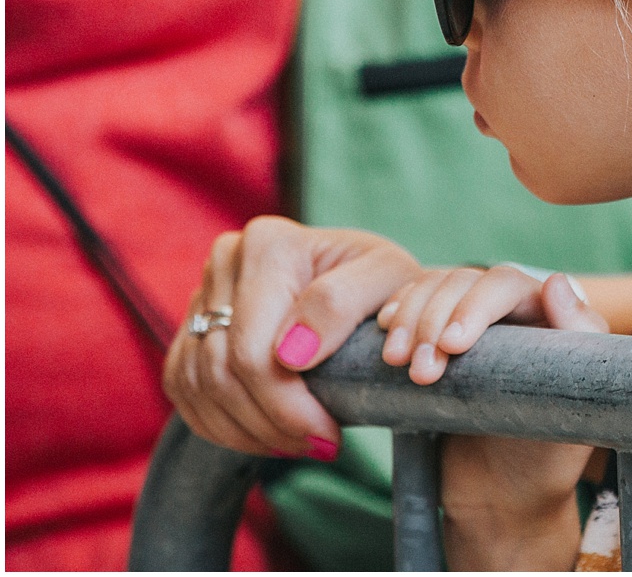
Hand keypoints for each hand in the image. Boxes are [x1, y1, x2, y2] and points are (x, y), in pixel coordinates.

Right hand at [164, 216, 420, 459]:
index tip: (328, 434)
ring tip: (296, 442)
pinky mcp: (191, 329)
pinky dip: (222, 426)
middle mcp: (226, 261)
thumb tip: (290, 352)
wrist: (358, 281)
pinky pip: (186, 392)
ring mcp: (202, 294)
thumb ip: (342, 303)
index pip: (253, 352)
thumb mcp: (386, 279)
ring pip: (201, 388)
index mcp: (268, 243)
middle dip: (270, 424)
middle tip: (315, 445)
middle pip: (223, 373)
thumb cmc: (377, 282)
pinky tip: (265, 433)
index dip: (287, 407)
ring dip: (247, 432)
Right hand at [379, 268, 606, 570]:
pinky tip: (385, 327)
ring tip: (395, 361)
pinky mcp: (436, 337)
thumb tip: (555, 282)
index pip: (505, 284)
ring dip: (410, 319)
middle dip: (434, 321)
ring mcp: (467, 318)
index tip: (452, 346)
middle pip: (462, 283)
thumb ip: (578, 343)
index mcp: (543, 311)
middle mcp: (505, 306)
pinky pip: (413, 306)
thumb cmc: (548, 453)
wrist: (503, 496)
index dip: (474, 305)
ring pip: (432, 289)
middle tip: (420, 373)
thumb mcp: (574, 408)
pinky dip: (397, 313)